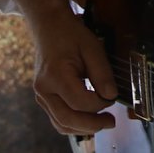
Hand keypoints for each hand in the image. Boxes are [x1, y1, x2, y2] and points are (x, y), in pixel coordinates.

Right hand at [8, 0, 118, 134]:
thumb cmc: (71, 34)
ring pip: (60, 123)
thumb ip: (102, 73)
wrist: (49, 26)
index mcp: (55, 75)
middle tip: (112, 122)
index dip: (100, 104)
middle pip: (67, 118)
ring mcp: (41, 95)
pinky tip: (89, 120)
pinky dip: (74, 123)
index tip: (113, 97)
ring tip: (103, 122)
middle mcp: (43, 89)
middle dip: (92, 124)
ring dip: (83, 128)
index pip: (80, 102)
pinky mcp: (43, 97)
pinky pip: (57, 118)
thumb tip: (111, 95)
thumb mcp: (92, 48)